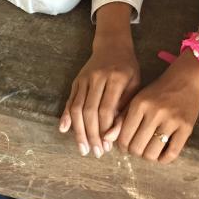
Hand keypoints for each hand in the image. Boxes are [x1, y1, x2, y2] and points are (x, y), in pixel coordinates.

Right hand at [60, 27, 139, 157]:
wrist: (112, 45)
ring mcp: (84, 79)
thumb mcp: (135, 85)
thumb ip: (125, 109)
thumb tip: (112, 136)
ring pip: (76, 108)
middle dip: (91, 135)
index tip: (108, 147)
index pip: (106, 109)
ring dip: (78, 131)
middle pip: (89, 111)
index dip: (105, 130)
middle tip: (96, 152)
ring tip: (83, 148)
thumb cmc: (128, 68)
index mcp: (116, 78)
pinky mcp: (76, 80)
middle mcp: (96, 78)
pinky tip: (64, 130)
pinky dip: (65, 116)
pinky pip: (69, 100)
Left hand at [113, 51, 198, 163]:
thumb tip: (107, 138)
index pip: (124, 137)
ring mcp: (172, 120)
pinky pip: (172, 153)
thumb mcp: (137, 100)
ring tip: (148, 150)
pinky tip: (161, 154)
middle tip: (137, 148)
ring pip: (152, 153)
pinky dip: (164, 159)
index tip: (125, 146)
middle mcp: (155, 112)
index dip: (122, 146)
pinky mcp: (186, 127)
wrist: (184, 79)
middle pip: (137, 147)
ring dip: (148, 157)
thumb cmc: (157, 92)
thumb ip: (121, 119)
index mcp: (140, 104)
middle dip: (134, 152)